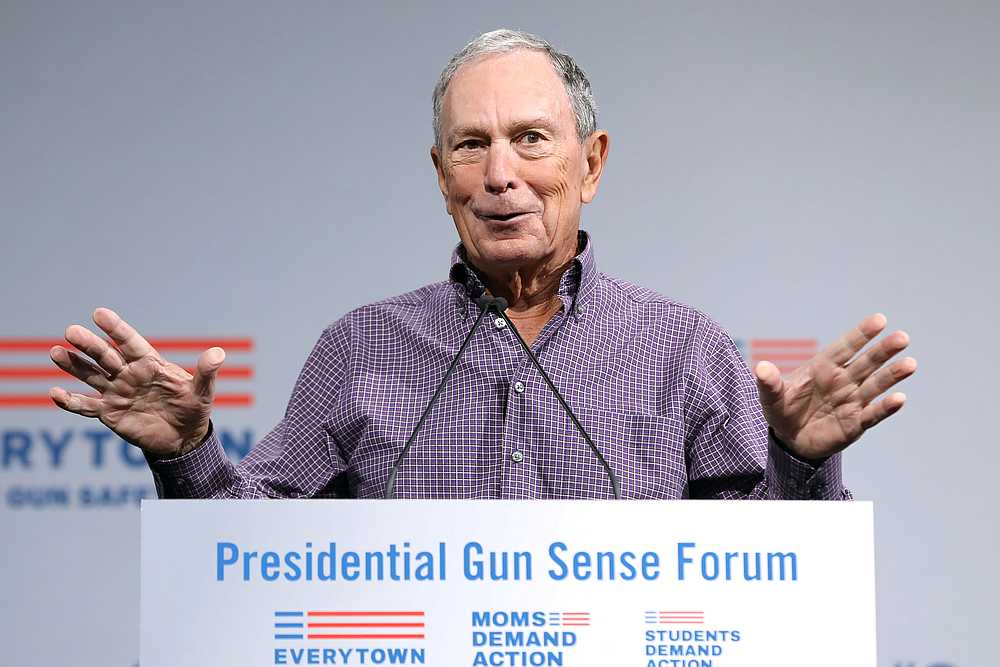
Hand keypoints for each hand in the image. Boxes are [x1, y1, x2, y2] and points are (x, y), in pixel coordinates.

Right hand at [48, 307, 225, 458]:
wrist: (183, 438)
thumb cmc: (193, 408)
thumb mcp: (202, 391)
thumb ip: (206, 372)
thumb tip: (218, 353)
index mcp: (149, 363)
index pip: (129, 341)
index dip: (115, 328)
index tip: (99, 313)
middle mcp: (128, 373)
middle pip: (105, 356)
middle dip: (89, 345)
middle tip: (71, 331)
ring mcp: (116, 392)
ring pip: (90, 375)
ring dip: (73, 365)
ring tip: (56, 352)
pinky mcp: (109, 413)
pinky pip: (86, 406)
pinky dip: (70, 402)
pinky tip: (54, 393)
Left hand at [754, 313, 916, 460]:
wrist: (789, 439)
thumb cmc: (782, 409)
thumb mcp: (771, 397)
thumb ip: (769, 383)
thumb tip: (761, 368)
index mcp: (823, 367)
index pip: (845, 347)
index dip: (861, 334)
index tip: (880, 320)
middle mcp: (842, 380)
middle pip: (866, 362)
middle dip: (883, 350)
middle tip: (902, 338)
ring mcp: (851, 400)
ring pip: (875, 385)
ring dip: (892, 375)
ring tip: (910, 364)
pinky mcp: (855, 422)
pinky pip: (873, 413)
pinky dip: (885, 407)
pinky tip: (899, 399)